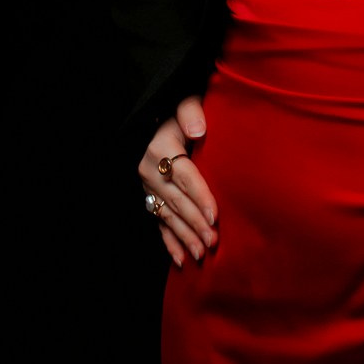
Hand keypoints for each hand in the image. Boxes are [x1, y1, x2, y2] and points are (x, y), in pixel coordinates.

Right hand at [139, 95, 216, 267]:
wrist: (157, 119)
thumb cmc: (178, 112)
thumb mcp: (182, 103)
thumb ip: (190, 112)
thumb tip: (198, 130)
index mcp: (160, 148)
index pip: (184, 176)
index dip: (200, 196)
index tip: (214, 216)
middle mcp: (150, 170)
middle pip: (177, 201)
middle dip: (195, 223)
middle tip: (213, 242)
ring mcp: (149, 187)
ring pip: (168, 216)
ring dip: (185, 237)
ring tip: (201, 254)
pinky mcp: (151, 198)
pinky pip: (159, 224)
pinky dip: (170, 243)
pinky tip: (181, 260)